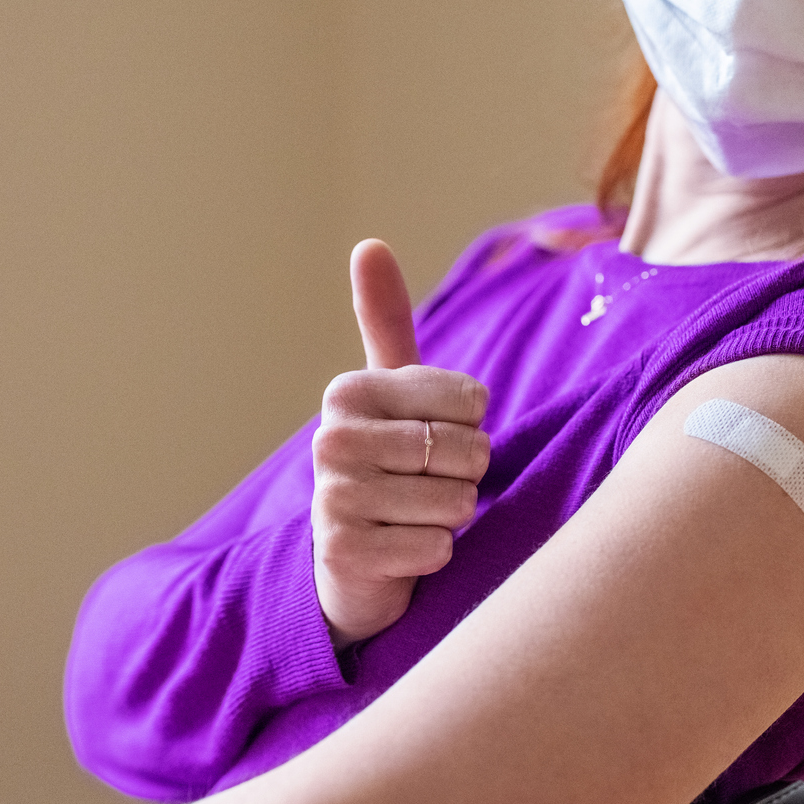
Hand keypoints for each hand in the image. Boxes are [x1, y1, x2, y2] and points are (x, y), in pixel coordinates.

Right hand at [312, 239, 490, 646]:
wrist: (354, 560)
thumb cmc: (389, 463)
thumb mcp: (391, 391)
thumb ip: (385, 321)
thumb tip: (369, 243)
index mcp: (350, 392)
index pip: (471, 399)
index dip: (473, 426)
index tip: (436, 437)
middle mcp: (331, 439)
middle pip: (467, 451)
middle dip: (466, 475)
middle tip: (429, 483)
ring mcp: (333, 499)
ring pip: (456, 501)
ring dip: (452, 516)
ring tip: (417, 515)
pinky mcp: (344, 554)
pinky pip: (436, 548)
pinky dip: (436, 554)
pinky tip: (406, 550)